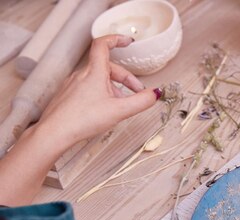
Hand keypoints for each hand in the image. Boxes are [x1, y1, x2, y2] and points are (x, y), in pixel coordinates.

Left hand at [36, 34, 157, 148]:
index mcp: (94, 72)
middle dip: (126, 78)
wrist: (55, 132)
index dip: (117, 39)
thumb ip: (141, 102)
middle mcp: (82, 74)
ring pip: (99, 79)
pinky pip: (88, 88)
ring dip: (114, 88)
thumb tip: (156, 94)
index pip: (103, 45)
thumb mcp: (119, 111)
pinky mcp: (68, 94)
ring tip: (122, 105)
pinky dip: (101, 93)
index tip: (128, 41)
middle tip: (137, 92)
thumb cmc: (82, 120)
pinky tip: (104, 109)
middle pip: (108, 67)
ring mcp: (73, 84)